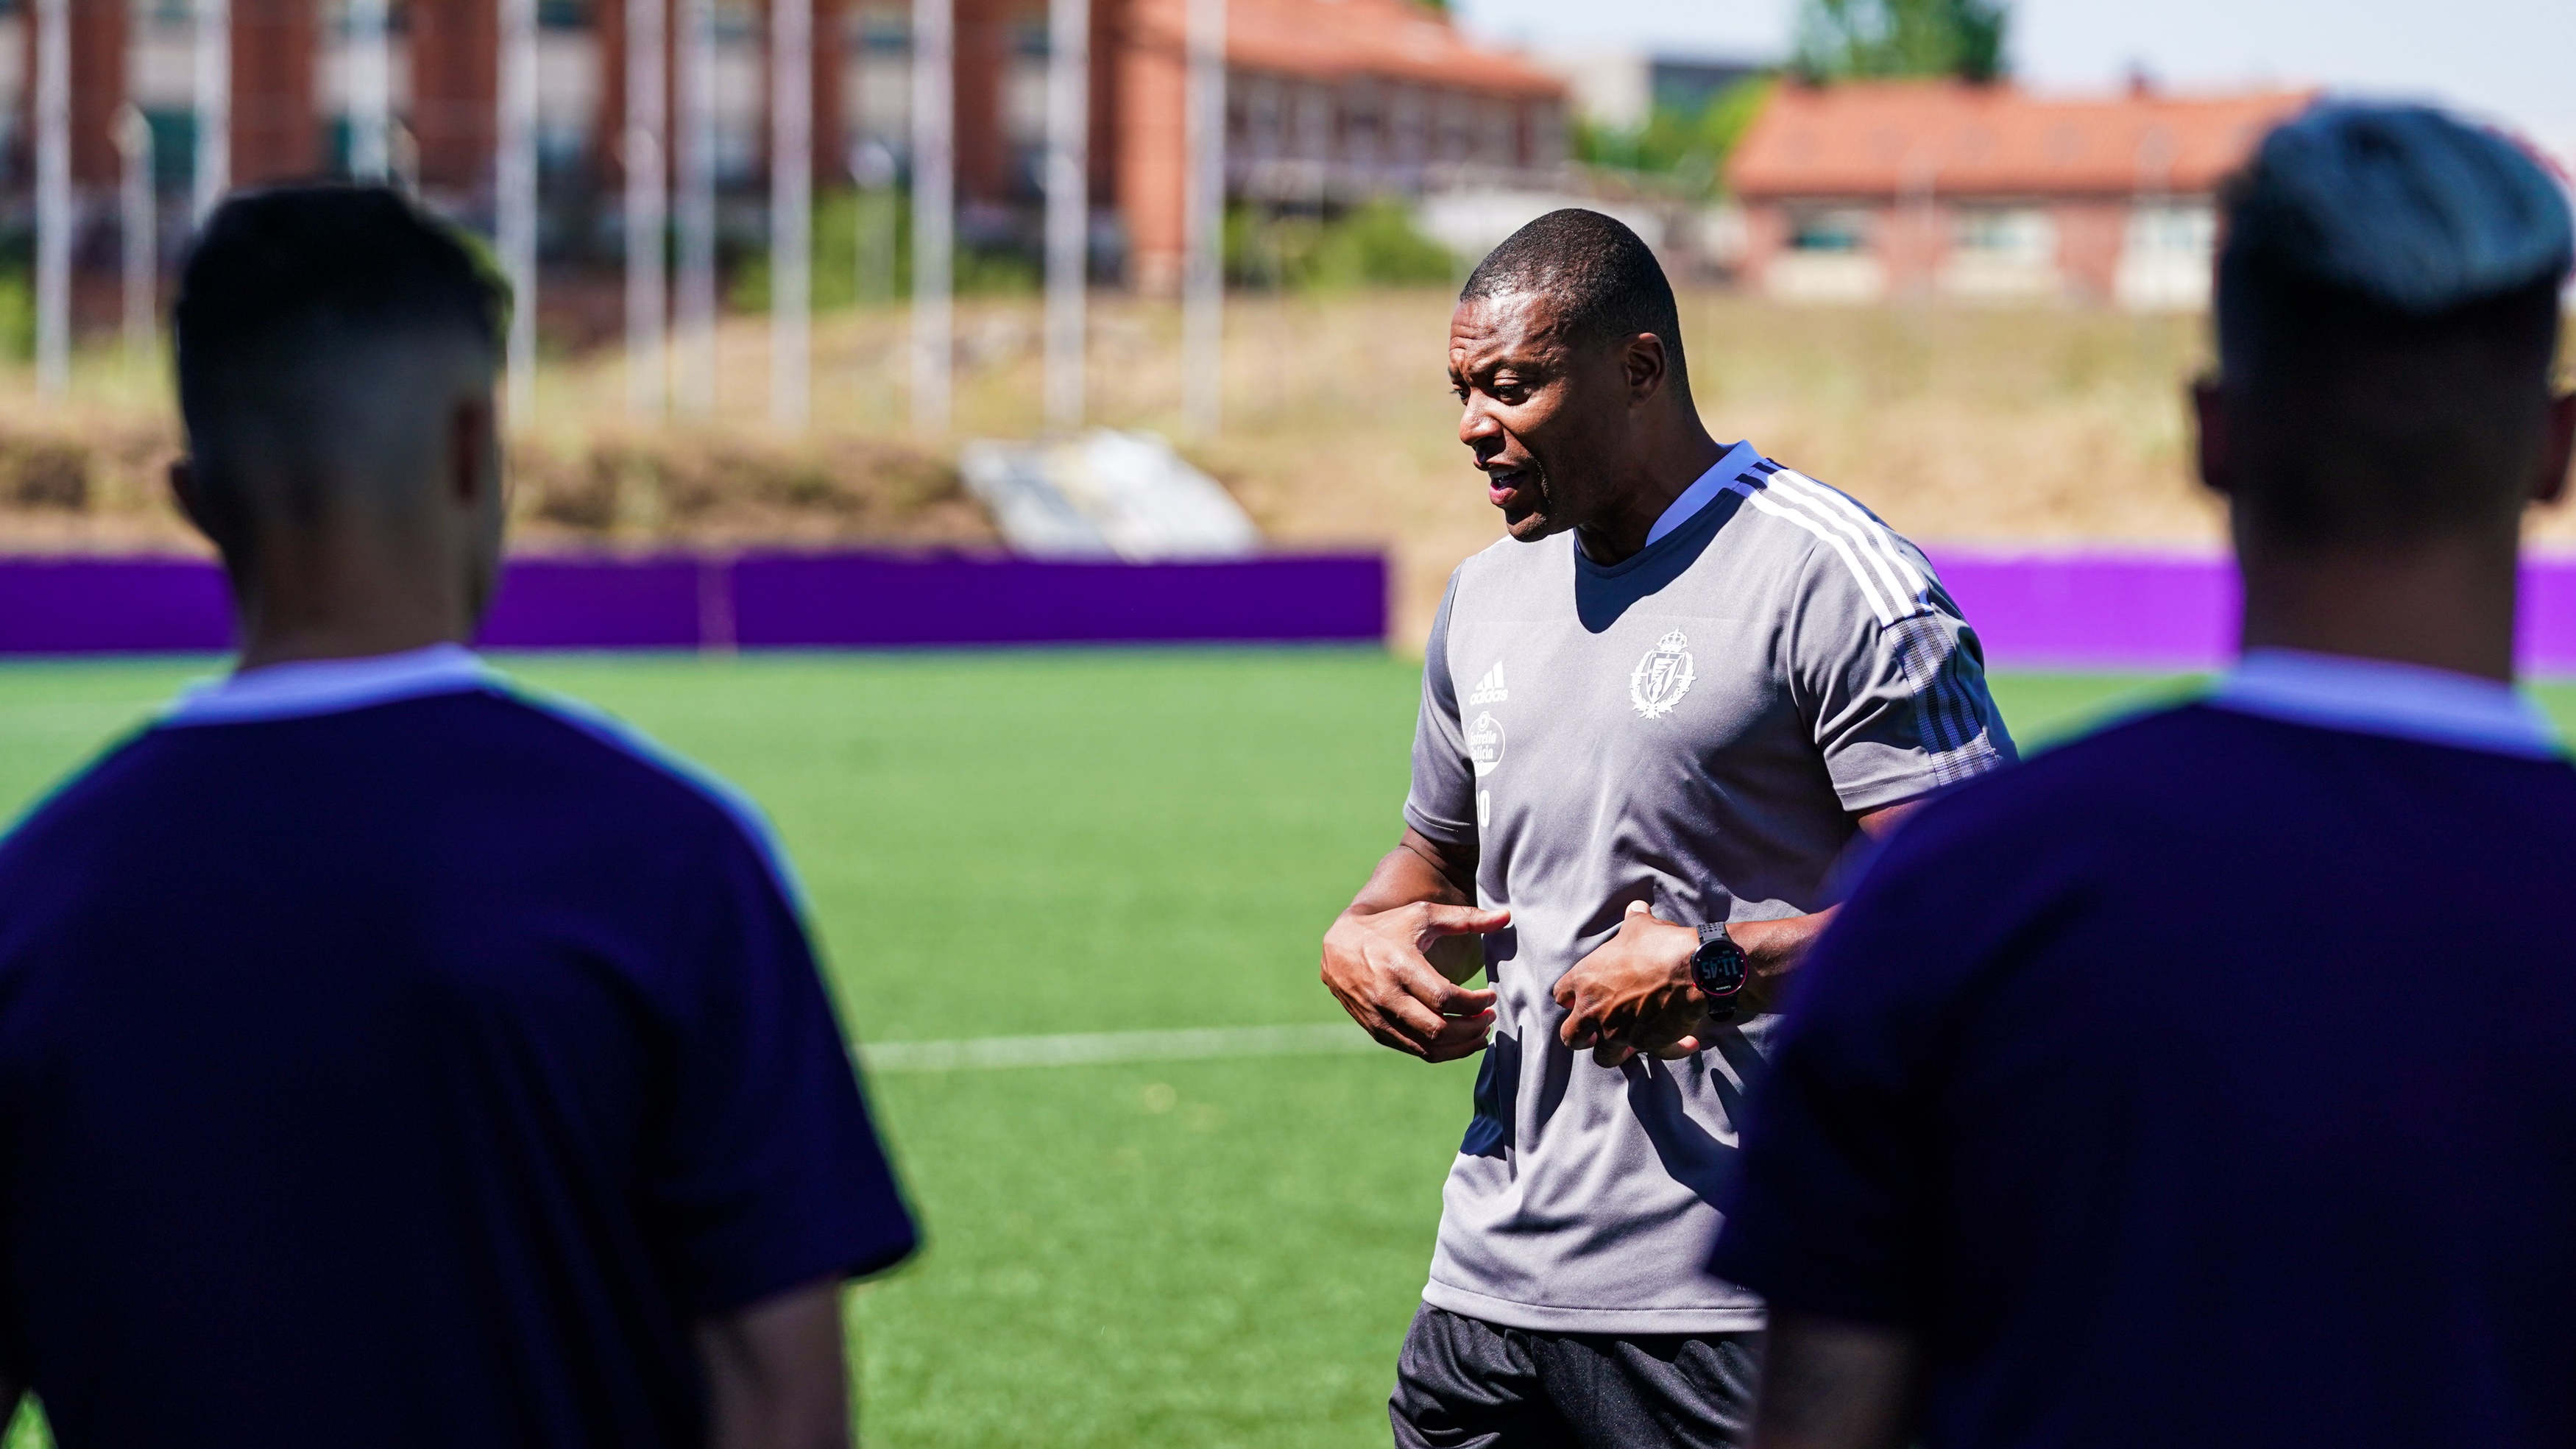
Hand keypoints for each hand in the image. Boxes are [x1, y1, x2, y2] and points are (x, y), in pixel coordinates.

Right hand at [1322, 901, 1507, 1061]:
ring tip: (1481, 1032)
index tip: (1490, 996)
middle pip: (1438, 1029)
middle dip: (1472, 1028)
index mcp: (1399, 965)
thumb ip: (1465, 919)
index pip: (1444, 997)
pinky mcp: (1377, 1031)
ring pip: (1427, 1048)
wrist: (1338, 947)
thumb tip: (1507, 916)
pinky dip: (1443, 1052)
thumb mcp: (1423, 916)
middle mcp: (1386, 996)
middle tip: (1489, 1017)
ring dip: (1461, 1046)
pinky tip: (1461, 1041)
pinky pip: (1415, 1051)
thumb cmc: (1388, 927)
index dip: (1474, 1002)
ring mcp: (1379, 1018)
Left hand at [1555, 902, 1706, 1065]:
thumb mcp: (1640, 927)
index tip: (1583, 997)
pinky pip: (1654, 1054)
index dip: (1571, 998)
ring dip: (1616, 1052)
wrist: (1690, 968)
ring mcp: (1618, 1032)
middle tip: (1597, 1031)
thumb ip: (1633, 920)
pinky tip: (1687, 1043)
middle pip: (1571, 1037)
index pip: (1560, 995)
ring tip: (1631, 1043)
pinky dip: (1671, 1049)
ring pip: (1603, 1058)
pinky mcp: (1645, 1044)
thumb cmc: (1659, 944)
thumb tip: (1636, 907)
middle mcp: (1595, 1011)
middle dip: (1582, 1037)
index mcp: (1585, 981)